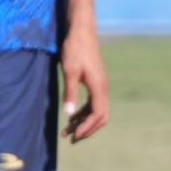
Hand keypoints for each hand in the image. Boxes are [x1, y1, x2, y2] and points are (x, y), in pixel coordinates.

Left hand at [61, 22, 109, 142]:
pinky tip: (72, 116)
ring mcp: (100, 85)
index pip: (98, 115)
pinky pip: (92, 103)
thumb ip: (69, 92)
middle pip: (100, 116)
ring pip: (96, 110)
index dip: (87, 128)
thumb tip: (68, 115)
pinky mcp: (95, 82)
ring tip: (67, 131)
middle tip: (71, 139)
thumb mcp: (69, 71)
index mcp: (99, 88)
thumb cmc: (75, 50)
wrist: (82, 32)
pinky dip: (83, 112)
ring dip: (83, 121)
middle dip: (87, 129)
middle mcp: (103, 89)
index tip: (74, 137)